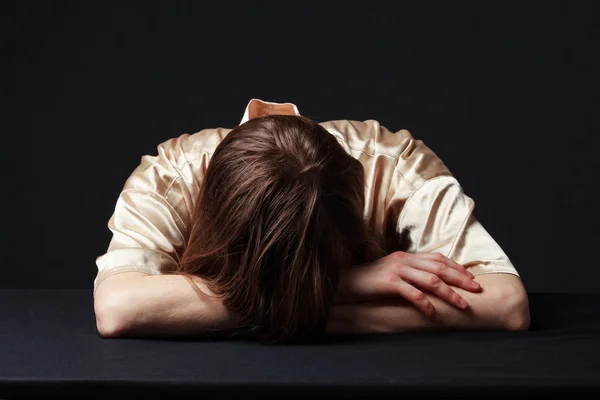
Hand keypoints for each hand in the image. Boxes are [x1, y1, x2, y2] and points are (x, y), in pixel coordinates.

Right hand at [336, 251, 480, 320]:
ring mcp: (397, 270)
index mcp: (406, 256)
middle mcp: (404, 260)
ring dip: (449, 294)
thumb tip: (431, 284)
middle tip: (476, 289)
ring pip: (431, 280)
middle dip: (460, 279)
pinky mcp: (389, 283)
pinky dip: (427, 305)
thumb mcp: (392, 274)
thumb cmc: (369, 282)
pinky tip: (435, 315)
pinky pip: (414, 294)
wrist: (345, 283)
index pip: (437, 258)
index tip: (471, 278)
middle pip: (439, 268)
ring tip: (462, 305)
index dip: (457, 267)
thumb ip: (409, 274)